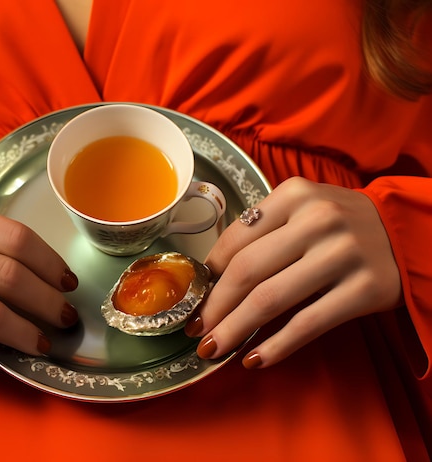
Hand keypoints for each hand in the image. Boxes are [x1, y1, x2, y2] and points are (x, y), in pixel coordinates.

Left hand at [184, 177, 401, 367]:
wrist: (406, 232)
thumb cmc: (339, 225)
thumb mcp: (301, 210)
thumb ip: (261, 233)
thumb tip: (211, 278)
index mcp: (294, 195)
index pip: (236, 239)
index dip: (207, 275)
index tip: (193, 300)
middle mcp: (317, 219)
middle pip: (247, 271)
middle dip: (214, 307)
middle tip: (195, 331)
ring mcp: (343, 254)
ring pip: (271, 299)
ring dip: (234, 330)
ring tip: (214, 349)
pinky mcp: (366, 288)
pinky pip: (308, 324)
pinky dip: (277, 346)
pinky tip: (255, 359)